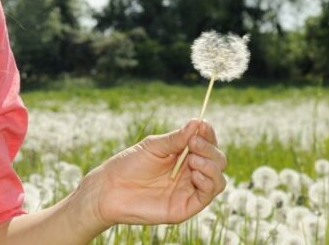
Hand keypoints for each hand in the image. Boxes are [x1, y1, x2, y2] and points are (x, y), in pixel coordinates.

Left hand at [79, 119, 226, 228]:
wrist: (110, 189)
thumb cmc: (129, 165)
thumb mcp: (153, 146)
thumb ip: (176, 138)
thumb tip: (197, 122)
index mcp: (183, 155)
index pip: (207, 144)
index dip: (208, 134)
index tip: (203, 125)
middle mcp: (190, 172)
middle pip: (217, 160)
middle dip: (209, 149)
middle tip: (194, 143)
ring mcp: (189, 190)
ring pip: (218, 179)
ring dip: (211, 166)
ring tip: (193, 159)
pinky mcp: (186, 206)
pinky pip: (207, 195)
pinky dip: (207, 182)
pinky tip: (194, 173)